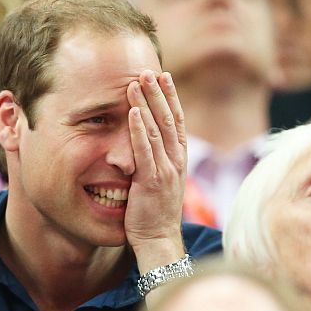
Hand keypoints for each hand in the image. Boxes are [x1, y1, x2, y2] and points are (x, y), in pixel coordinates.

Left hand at [124, 70, 186, 264]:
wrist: (159, 240)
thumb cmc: (155, 212)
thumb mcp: (160, 181)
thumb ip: (156, 160)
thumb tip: (146, 143)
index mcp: (179, 159)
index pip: (176, 121)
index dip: (171, 97)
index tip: (164, 76)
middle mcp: (176, 161)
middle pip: (169, 119)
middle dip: (160, 93)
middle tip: (150, 70)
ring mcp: (165, 170)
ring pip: (156, 129)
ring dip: (146, 104)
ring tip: (137, 82)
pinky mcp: (151, 181)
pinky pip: (144, 150)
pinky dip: (138, 130)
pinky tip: (131, 112)